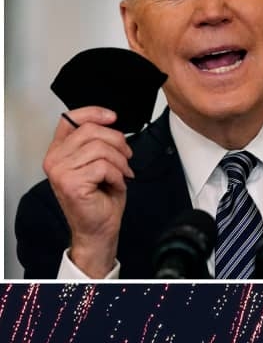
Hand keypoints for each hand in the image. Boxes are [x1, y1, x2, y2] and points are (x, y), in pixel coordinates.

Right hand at [43, 106, 134, 277]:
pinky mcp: (71, 183)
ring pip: (100, 149)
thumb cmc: (100, 199)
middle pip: (91, 131)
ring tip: (122, 175)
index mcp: (59, 151)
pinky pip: (104, 167)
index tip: (113, 118)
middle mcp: (54, 159)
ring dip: (120, 162)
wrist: (99, 229)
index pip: (69, 119)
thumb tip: (110, 123)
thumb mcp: (99, 164)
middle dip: (118, 142)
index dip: (93, 113)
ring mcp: (60, 171)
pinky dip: (118, 176)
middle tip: (127, 158)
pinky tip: (116, 185)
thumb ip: (97, 143)